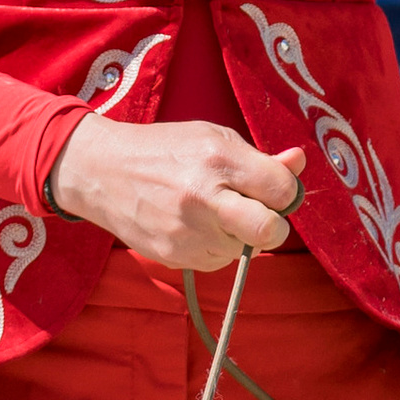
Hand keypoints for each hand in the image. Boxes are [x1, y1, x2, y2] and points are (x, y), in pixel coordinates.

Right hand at [48, 117, 304, 270]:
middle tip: (259, 213)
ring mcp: (188, 233)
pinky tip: (193, 225)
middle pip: (271, 232)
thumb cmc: (164, 150)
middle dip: (274, 226)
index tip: (273, 188)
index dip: (285, 191)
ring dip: (239, 235)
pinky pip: (217, 261)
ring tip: (210, 211)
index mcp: (218, 160)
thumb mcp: (213, 138)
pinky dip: (215, 246)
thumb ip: (258, 159)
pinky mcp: (175, 257)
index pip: (281, 190)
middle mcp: (204, 198)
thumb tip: (299, 163)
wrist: (101, 172)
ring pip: (244, 250)